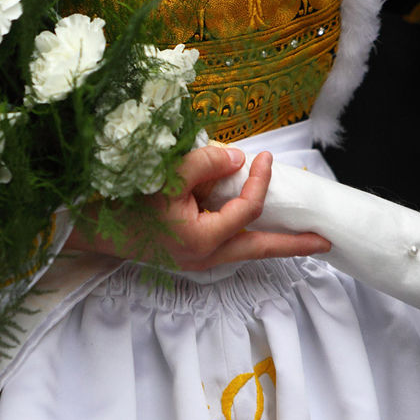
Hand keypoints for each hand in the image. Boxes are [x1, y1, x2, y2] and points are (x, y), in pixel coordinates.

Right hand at [65, 146, 331, 270]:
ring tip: (299, 237)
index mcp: (202, 239)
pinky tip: (256, 226)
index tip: (263, 157)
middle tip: (325, 241)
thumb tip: (239, 161)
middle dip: (293, 244)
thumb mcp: (166, 175)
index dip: (259, 182)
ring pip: (245, 251)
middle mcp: (205, 257)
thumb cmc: (126, 202)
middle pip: (259, 250)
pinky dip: (246, 236)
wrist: (94, 228)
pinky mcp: (190, 256)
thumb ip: (206, 164)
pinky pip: (228, 246)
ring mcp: (197, 261)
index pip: (246, 209)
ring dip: (272, 242)